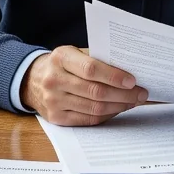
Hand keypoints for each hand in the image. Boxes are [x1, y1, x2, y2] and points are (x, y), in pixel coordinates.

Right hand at [20, 46, 147, 124]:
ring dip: (119, 106)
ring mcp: (53, 101)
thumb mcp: (74, 53)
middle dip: (123, 94)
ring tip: (134, 101)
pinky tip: (118, 109)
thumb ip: (97, 58)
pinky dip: (107, 115)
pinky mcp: (56, 118)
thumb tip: (130, 69)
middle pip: (95, 92)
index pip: (91, 69)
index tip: (132, 80)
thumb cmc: (63, 64)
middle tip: (141, 93)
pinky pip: (88, 120)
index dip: (114, 76)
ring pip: (94, 108)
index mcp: (61, 58)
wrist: (32, 80)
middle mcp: (54, 80)